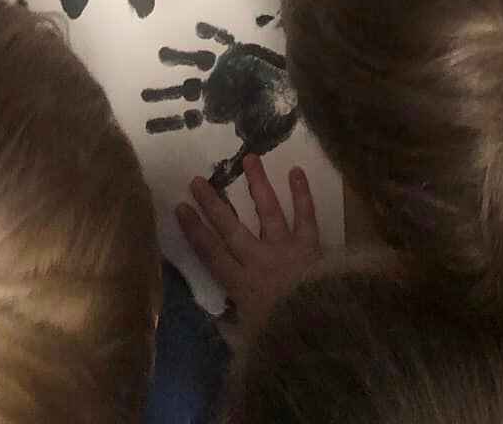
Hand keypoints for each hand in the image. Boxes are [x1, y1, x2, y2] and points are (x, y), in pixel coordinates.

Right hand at [178, 154, 321, 338]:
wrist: (323, 336)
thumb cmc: (284, 341)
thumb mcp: (251, 342)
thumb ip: (233, 328)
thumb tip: (217, 317)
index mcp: (241, 286)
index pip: (211, 254)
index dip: (194, 230)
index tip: (180, 207)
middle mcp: (259, 261)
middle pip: (231, 228)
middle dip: (213, 204)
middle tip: (197, 179)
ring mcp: (285, 250)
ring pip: (268, 211)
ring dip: (257, 184)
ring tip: (249, 158)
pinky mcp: (311, 246)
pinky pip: (306, 217)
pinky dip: (302, 194)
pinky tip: (296, 171)